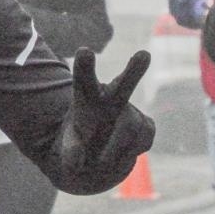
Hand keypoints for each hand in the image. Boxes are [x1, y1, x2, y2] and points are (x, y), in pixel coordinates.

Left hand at [57, 48, 155, 180]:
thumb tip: (76, 162)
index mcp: (87, 97)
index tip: (85, 51)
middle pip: (123, 84)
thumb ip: (70, 154)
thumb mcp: (68, 151)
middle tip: (144, 55)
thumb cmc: (79, 147)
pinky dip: (129, 153)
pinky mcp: (146, 126)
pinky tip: (119, 154)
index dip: (85, 67)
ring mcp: (131, 112)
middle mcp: (111, 99)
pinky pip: (143, 139)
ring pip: (130, 127)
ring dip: (115, 149)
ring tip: (99, 163)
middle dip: (134, 71)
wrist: (97, 160)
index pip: (84, 80)